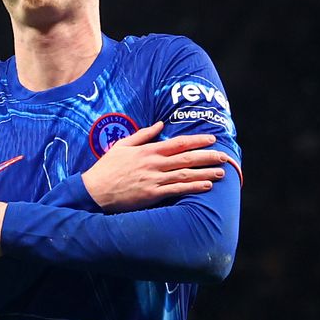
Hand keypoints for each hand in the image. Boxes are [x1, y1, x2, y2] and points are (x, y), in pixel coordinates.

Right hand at [81, 121, 228, 211]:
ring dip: (205, 172)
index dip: (196, 140)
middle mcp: (154, 164)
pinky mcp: (152, 195)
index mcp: (148, 151)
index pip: (178, 143)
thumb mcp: (122, 145)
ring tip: (220, 172)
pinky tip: (206, 186)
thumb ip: (143, 135)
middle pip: (186, 157)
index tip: (211, 139)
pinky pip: (177, 190)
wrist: (95, 191)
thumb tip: (159, 124)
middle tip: (224, 156)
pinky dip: (193, 187)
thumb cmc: (107, 168)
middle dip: (208, 156)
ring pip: (185, 174)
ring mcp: (154, 179)